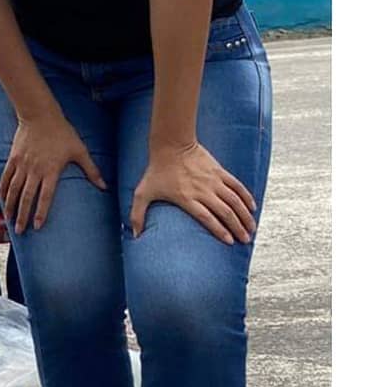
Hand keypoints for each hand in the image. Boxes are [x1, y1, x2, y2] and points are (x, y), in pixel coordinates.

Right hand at [0, 109, 106, 234]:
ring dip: (10, 206)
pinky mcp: (13, 158)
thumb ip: (91, 170)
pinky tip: (2, 200)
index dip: (41, 212)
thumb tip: (104, 186)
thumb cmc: (62, 132)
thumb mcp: (80, 150)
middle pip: (26, 197)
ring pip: (13, 190)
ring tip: (8, 219)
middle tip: (19, 230)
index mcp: (51, 170)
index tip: (37, 226)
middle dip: (22, 215)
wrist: (40, 115)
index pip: (45, 196)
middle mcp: (35, 170)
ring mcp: (22, 165)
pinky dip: (3, 190)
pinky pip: (6, 177)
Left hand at [130, 142, 256, 244]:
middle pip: (225, 212)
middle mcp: (203, 191)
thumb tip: (134, 236)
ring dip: (245, 215)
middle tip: (245, 240)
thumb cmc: (156, 171)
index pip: (207, 218)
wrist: (171, 145)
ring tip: (252, 229)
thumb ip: (137, 215)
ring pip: (235, 200)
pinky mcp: (219, 171)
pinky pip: (237, 186)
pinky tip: (253, 208)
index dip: (219, 230)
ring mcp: (213, 180)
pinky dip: (246, 197)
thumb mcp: (142, 193)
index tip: (229, 242)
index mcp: (186, 198)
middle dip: (237, 227)